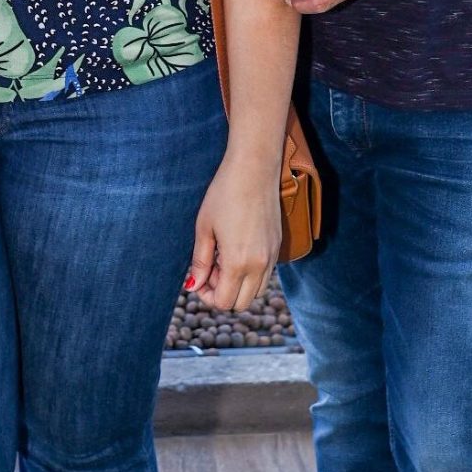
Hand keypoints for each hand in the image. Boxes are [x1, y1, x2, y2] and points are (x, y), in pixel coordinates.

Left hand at [185, 155, 282, 313]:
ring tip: (222, 259)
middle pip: (242, 303)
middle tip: (209, 270)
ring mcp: (272, 256)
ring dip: (238, 284)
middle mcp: (260, 265)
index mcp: (238, 262)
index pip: (224, 302)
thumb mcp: (204, 228)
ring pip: (256, 291)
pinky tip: (237, 250)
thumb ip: (200, 261)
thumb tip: (192, 285)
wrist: (254, 169)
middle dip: (223, 293)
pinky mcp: (278, 247)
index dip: (207, 297)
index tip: (198, 279)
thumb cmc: (224, 194)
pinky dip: (250, 273)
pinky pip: (265, 275)